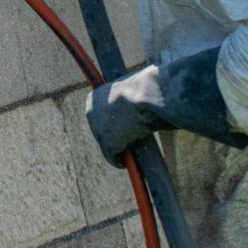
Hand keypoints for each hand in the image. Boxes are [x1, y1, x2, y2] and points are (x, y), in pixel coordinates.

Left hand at [85, 47, 247, 167]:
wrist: (151, 94)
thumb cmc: (151, 87)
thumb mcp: (141, 86)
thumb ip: (140, 93)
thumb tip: (156, 85)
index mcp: (95, 96)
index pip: (104, 114)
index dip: (115, 121)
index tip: (125, 126)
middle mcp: (91, 113)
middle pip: (104, 130)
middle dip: (116, 136)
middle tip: (131, 140)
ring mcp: (97, 129)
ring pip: (109, 145)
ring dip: (120, 149)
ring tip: (133, 149)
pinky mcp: (108, 145)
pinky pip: (113, 158)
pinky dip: (121, 161)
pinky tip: (128, 162)